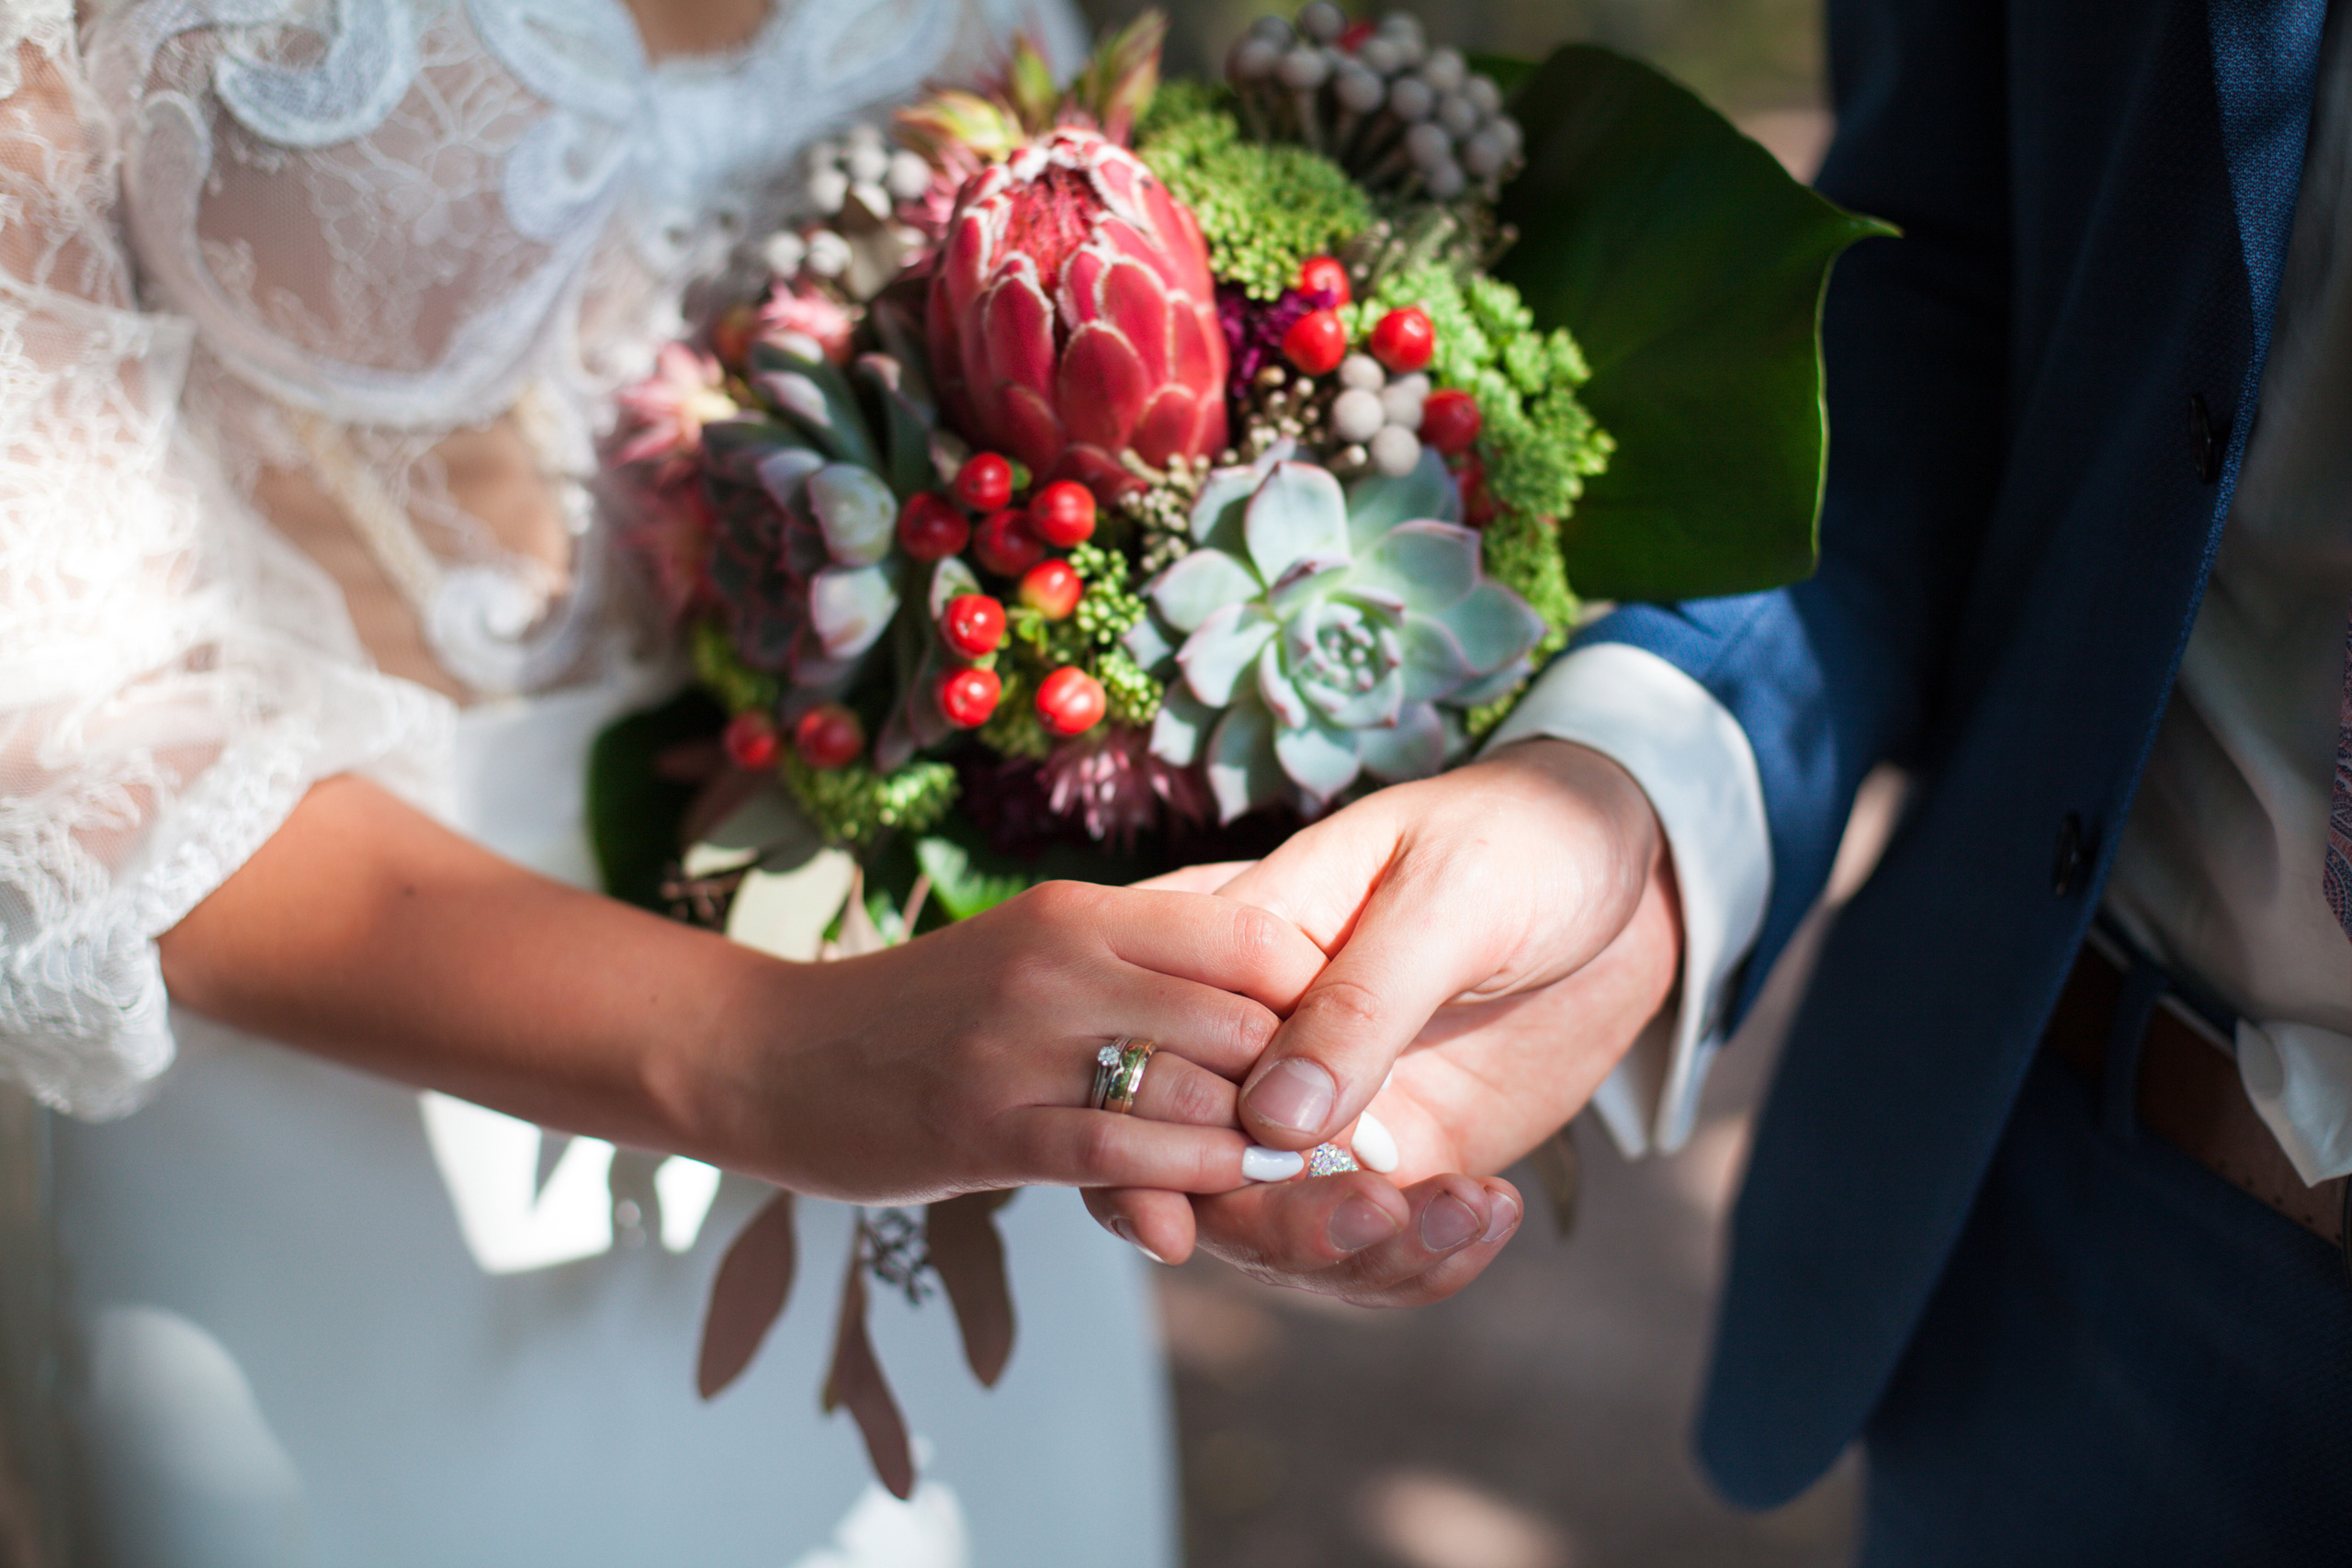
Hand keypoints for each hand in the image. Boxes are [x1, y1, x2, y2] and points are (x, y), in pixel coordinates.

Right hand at [700, 880, 1330, 1204]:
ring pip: (1192, 1084)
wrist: (773, 1056)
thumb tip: (1268, 976)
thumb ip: (1138, 960)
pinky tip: (1206, 1199)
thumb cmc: (926, 1011)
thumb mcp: (1036, 950)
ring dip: (1252, 1139)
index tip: (1332, 1046)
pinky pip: (1120, 1150)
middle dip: (1296, 1079)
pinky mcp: (984, 1127)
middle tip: (1326, 1125)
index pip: (1253, 931)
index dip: (1314, 994)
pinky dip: (1182, 1178)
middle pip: (1243, 1013)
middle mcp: (1060, 962)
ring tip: (1283, 1168)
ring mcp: (1020, 1044)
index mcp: (1084, 911)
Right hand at [1087, 740, 1680, 1303]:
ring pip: (1291, 1230)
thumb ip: (1362, 1003)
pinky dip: (1432, 1256)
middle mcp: (1267, 1046)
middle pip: (1207, 1174)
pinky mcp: (1407, 1155)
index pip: (1153, 1063)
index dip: (1150, 1152)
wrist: (1636, 874)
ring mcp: (1335, 1110)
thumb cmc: (1528, 840)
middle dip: (1277, 1225)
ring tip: (1467, 1208)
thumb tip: (1274, 1119)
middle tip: (1374, 1217)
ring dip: (1367, 1253)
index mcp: (1240, 956)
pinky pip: (1386, 1244)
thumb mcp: (1450, 897)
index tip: (1203, 1205)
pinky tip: (1494, 1209)